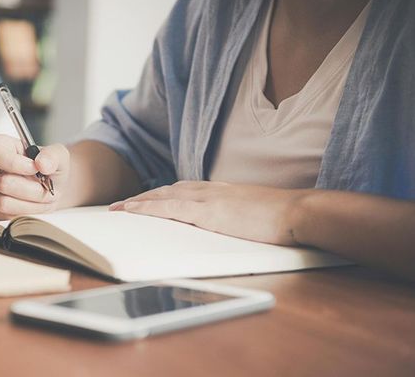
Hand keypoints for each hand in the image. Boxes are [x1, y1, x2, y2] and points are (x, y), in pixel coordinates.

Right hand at [0, 135, 69, 219]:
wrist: (45, 185)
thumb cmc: (45, 167)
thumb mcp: (56, 155)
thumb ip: (52, 155)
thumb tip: (43, 164)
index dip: (16, 164)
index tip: (36, 169)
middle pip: (3, 183)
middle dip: (32, 189)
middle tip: (48, 189)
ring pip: (4, 203)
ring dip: (31, 204)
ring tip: (44, 198)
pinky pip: (4, 216)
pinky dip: (25, 214)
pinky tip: (34, 206)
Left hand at [110, 181, 310, 245]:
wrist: (297, 212)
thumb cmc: (281, 217)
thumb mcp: (251, 213)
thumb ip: (234, 215)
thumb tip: (227, 225)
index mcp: (220, 191)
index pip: (182, 190)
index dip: (160, 196)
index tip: (144, 201)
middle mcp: (209, 190)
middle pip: (166, 190)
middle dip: (142, 198)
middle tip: (120, 205)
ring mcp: (207, 198)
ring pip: (162, 196)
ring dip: (137, 202)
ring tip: (117, 208)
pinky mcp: (207, 211)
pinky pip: (168, 207)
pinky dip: (146, 207)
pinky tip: (130, 210)